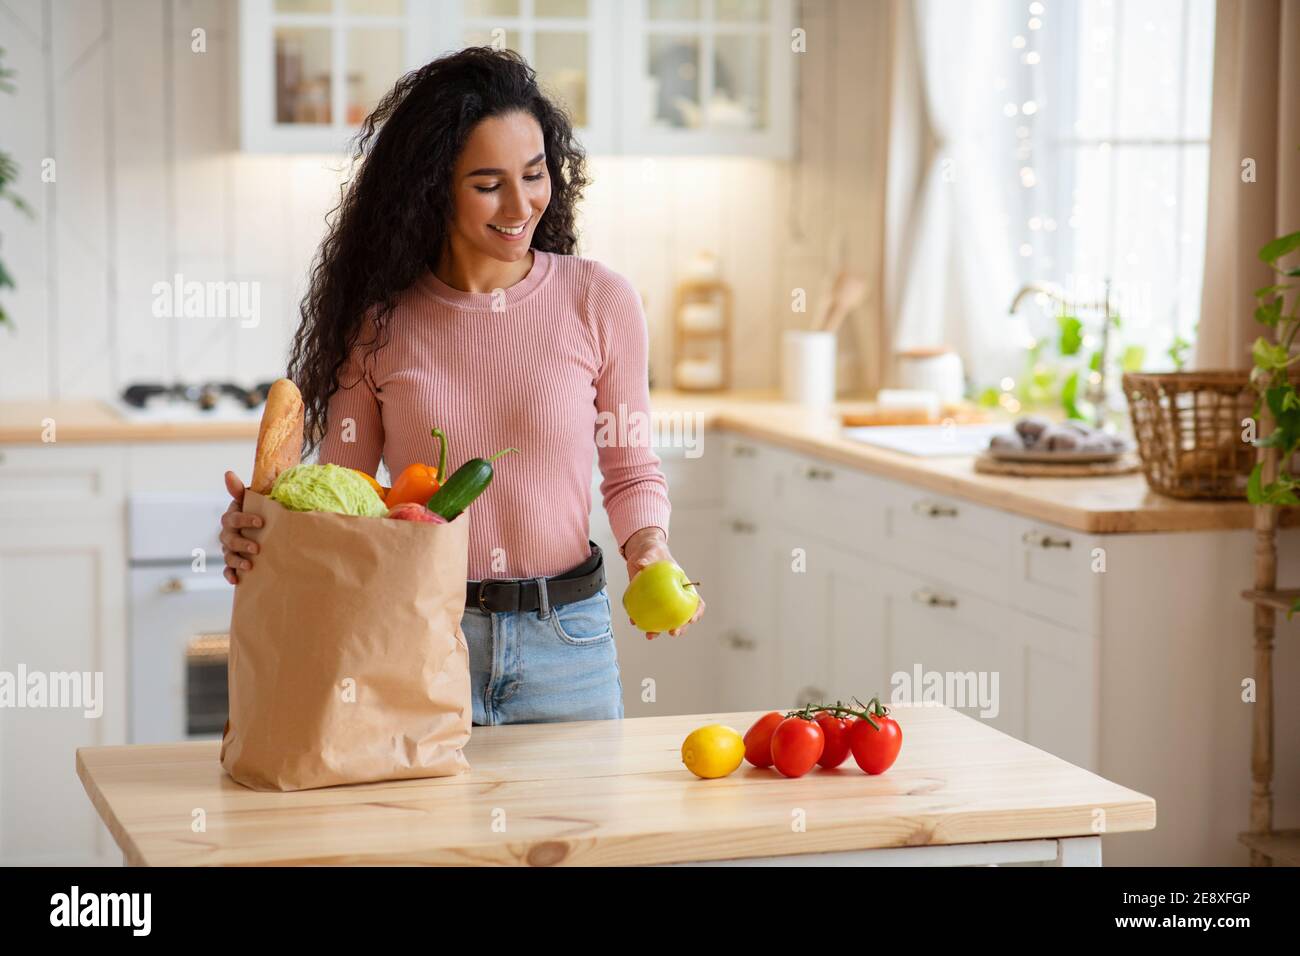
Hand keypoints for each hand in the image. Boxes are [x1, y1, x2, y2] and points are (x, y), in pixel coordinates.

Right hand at [219, 471, 262, 585]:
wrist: (265, 526)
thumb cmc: (259, 510)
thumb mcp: (252, 499)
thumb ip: (239, 489)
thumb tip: (227, 473)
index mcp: (232, 517)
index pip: (232, 518)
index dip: (244, 519)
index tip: (261, 521)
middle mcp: (228, 533)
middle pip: (228, 539)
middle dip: (242, 543)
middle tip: (257, 548)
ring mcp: (230, 548)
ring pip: (228, 555)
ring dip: (236, 560)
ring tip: (249, 565)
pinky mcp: (233, 561)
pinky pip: (227, 569)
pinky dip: (230, 575)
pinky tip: (236, 580)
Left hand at [622, 527, 705, 639]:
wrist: (640, 554)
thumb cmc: (652, 551)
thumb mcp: (651, 552)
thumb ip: (648, 557)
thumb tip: (641, 564)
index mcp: (682, 585)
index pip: (695, 601)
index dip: (696, 612)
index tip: (691, 619)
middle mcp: (673, 596)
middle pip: (682, 616)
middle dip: (680, 627)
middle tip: (672, 633)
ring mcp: (660, 601)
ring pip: (663, 620)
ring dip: (658, 630)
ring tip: (650, 635)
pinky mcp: (647, 602)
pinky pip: (646, 614)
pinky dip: (640, 619)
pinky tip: (633, 621)